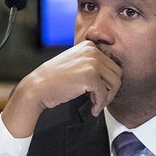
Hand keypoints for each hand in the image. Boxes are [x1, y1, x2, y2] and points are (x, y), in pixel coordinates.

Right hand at [1, 41, 122, 137]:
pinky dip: (100, 104)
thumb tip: (113, 78)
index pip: (112, 64)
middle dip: (111, 90)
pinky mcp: (90, 75)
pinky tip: (93, 109)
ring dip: (107, 98)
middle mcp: (92, 50)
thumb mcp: (75, 64)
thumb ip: (92, 65)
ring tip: (96, 104)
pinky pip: (104, 93)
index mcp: (89, 46)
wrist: (37, 87)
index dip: (108, 81)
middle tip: (99, 100)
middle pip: (117, 73)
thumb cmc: (54, 80)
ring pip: (115, 83)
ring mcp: (91, 61)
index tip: (99, 92)